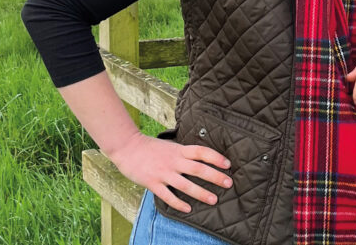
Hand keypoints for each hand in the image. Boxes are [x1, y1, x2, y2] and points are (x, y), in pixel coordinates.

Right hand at [106, 132, 232, 212]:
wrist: (127, 147)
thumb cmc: (149, 147)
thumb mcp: (170, 145)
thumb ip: (183, 153)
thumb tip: (200, 159)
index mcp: (178, 150)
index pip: (201, 152)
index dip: (215, 157)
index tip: (227, 164)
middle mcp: (173, 161)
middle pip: (198, 169)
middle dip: (215, 176)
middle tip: (228, 183)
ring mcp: (163, 173)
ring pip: (186, 185)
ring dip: (201, 193)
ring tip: (213, 199)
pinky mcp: (153, 183)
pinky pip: (168, 196)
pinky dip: (178, 203)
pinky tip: (187, 209)